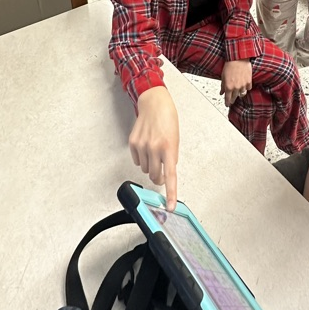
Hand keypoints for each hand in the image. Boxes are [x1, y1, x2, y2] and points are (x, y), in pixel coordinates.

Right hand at [129, 87, 178, 209]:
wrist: (154, 103)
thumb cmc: (168, 119)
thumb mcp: (176, 138)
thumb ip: (171, 157)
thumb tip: (167, 173)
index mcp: (169, 147)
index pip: (170, 176)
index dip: (170, 193)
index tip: (170, 206)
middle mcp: (155, 147)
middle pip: (154, 176)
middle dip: (158, 175)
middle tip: (161, 168)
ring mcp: (142, 146)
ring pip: (145, 169)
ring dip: (150, 164)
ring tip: (154, 150)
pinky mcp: (132, 143)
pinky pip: (137, 160)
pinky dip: (142, 157)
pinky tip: (146, 146)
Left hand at [220, 59, 252, 106]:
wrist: (238, 58)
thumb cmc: (229, 65)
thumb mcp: (223, 76)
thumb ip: (222, 86)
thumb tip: (221, 92)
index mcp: (228, 87)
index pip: (227, 99)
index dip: (227, 103)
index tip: (227, 104)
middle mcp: (236, 88)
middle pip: (235, 97)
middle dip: (232, 99)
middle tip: (232, 100)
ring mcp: (243, 85)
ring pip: (242, 94)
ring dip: (239, 93)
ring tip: (238, 91)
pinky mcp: (249, 81)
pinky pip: (248, 88)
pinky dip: (246, 87)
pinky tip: (244, 85)